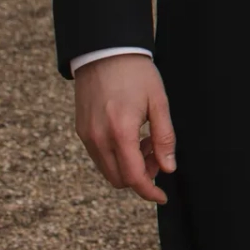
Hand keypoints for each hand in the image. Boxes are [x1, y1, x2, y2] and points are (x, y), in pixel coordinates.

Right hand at [74, 54, 173, 203]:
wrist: (105, 52)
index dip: (149, 191)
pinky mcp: (81, 131)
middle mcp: (98, 138)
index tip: (162, 197)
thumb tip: (168, 167)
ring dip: (130, 166)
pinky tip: (133, 136)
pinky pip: (99, 156)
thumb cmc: (136, 73)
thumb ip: (164, 137)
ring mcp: (86, 136)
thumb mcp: (159, 102)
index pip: (133, 176)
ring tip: (148, 140)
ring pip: (108, 170)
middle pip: (119, 178)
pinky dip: (117, 156)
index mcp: (120, 132)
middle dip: (142, 175)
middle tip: (159, 154)